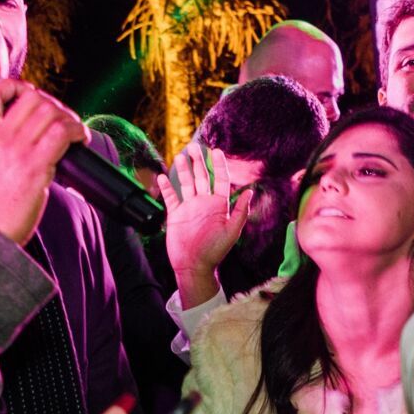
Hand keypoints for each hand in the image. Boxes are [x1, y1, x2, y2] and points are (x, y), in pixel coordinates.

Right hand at [0, 81, 88, 243]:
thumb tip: (30, 132)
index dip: (16, 86)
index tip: (31, 95)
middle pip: (32, 98)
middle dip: (54, 104)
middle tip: (62, 120)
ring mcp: (16, 150)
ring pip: (51, 112)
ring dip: (69, 118)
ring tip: (74, 132)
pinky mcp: (35, 166)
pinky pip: (63, 132)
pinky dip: (78, 131)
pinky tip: (81, 139)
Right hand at [156, 143, 252, 307]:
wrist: (193, 266)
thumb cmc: (214, 252)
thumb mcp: (231, 232)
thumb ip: (240, 212)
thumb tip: (250, 191)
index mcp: (219, 205)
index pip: (220, 179)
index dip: (219, 165)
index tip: (216, 151)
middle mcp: (204, 203)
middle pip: (202, 177)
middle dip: (198, 161)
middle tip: (194, 147)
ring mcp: (189, 208)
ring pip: (186, 183)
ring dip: (183, 170)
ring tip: (179, 156)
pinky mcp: (176, 215)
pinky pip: (171, 197)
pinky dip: (166, 187)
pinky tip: (162, 176)